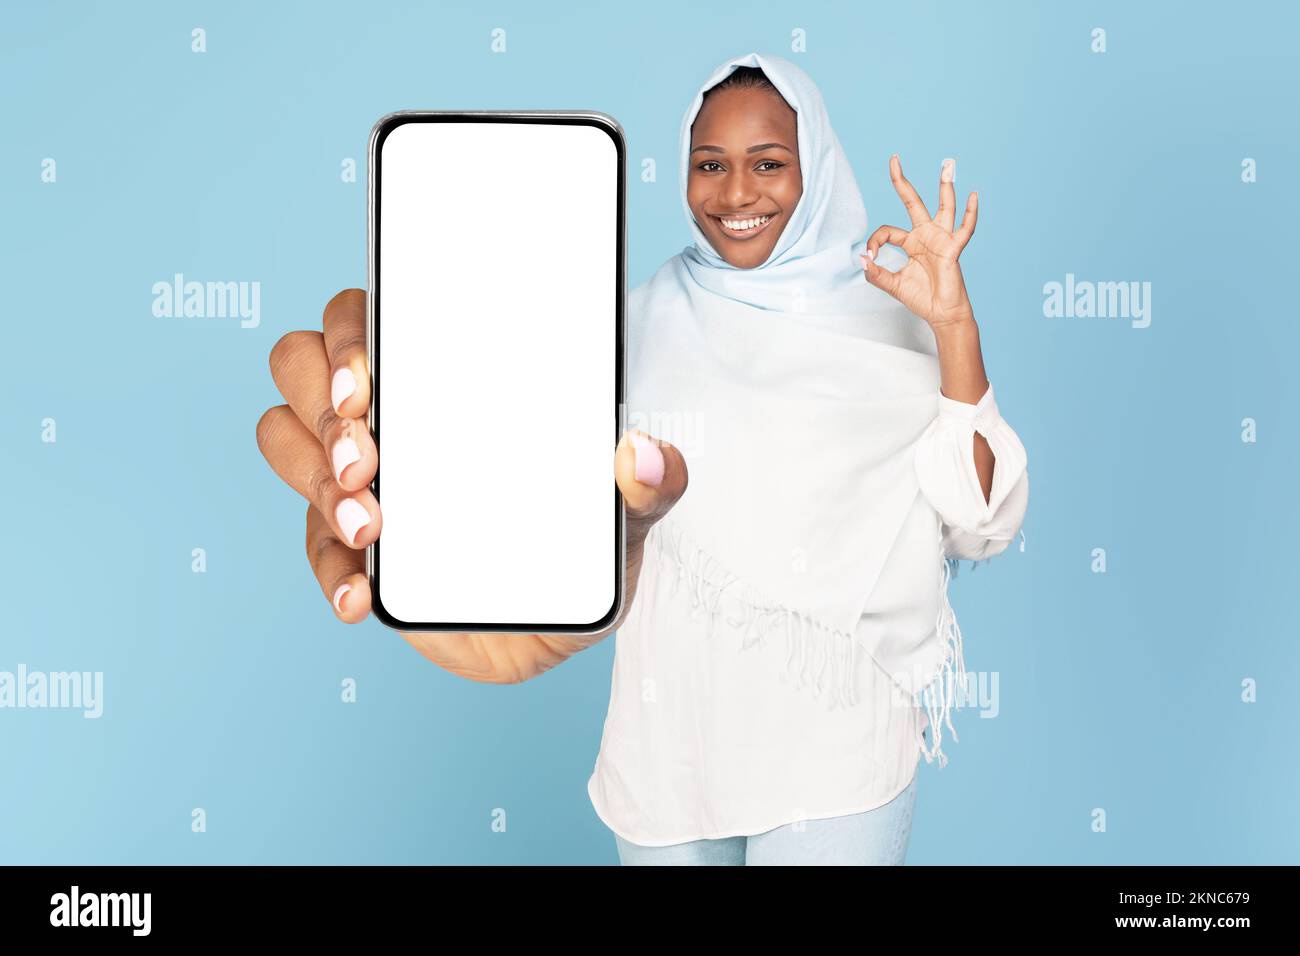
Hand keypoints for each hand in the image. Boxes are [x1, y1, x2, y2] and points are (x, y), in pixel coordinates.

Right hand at [255, 289, 687, 682]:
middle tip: (372, 462)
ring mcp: (362, 477)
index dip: (350, 339)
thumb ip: (652, 486)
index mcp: (447, 379)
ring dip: (315, 479)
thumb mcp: (629, 514)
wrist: (560, 623)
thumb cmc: (584, 542)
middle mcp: (391, 413)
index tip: (368, 386)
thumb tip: (648, 457)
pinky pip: (310, 542)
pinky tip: (360, 596)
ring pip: (285, 440)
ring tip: (372, 526)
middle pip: (302, 365)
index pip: (368, 318)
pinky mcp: (350, 546)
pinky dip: (328, 568)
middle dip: (325, 410)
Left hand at [860, 155, 978, 330]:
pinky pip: (964, 229)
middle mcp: (925, 235)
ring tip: (947, 164)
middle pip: (913, 202)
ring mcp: (941, 239)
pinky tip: (973, 196)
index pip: (887, 231)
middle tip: (893, 159)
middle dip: (902, 182)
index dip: (875, 241)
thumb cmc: (921, 298)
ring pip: (944, 206)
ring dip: (946, 186)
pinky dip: (970, 213)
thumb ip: (875, 273)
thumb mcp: (892, 285)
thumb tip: (862, 258)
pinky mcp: (953, 249)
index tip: (870, 256)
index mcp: (910, 242)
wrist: (941, 314)